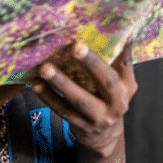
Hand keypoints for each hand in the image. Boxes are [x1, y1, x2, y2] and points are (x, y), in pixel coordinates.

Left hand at [32, 41, 136, 162]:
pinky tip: (36, 84)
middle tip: (76, 46)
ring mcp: (99, 117)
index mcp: (126, 86)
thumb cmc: (109, 96)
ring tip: (45, 68)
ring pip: (80, 99)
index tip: (115, 31)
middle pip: (106, 81)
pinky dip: (48, 96)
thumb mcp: (120, 80)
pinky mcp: (80, 125)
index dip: (121, 49)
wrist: (105, 134)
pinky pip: (62, 110)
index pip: (125, 64)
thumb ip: (118, 58)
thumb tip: (122, 28)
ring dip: (61, 82)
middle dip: (90, 63)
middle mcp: (117, 102)